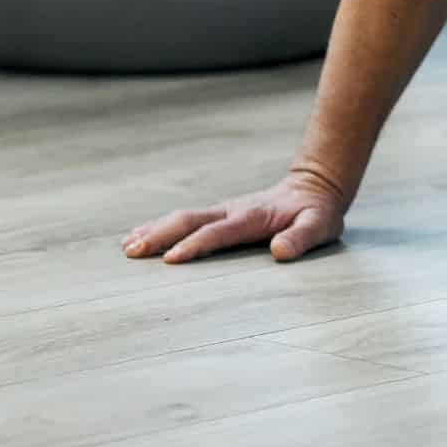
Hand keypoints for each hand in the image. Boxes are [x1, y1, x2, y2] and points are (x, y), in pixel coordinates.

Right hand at [121, 170, 346, 263]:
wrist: (315, 186)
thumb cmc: (316, 212)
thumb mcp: (319, 226)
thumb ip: (302, 238)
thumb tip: (280, 251)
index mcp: (252, 217)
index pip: (218, 232)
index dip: (195, 245)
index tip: (169, 260)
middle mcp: (232, 210)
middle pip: (190, 220)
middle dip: (161, 234)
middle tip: (131, 251)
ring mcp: (224, 210)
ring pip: (184, 217)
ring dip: (155, 229)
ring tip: (126, 246)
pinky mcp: (220, 213)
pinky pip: (187, 219)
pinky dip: (162, 226)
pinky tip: (142, 236)